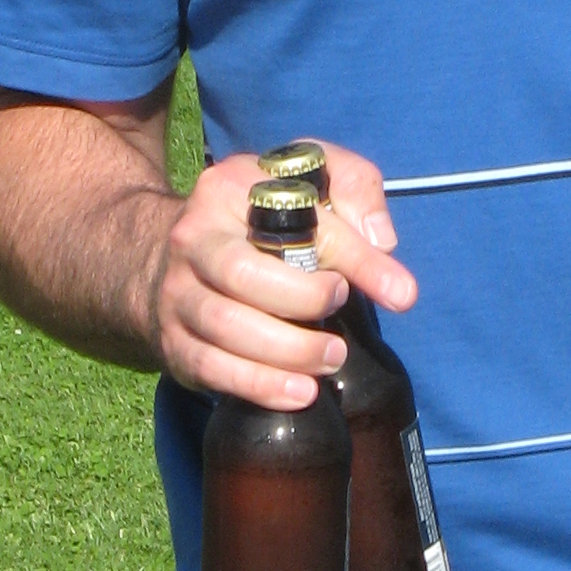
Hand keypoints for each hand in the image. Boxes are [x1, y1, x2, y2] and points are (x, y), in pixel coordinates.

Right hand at [148, 141, 416, 407]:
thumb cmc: (259, 215)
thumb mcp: (310, 179)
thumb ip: (356, 190)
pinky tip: (299, 391)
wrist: (172, 252)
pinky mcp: (173, 339)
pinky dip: (258, 385)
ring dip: (287, 352)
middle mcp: (192, 240)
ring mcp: (176, 292)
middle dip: (303, 302)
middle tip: (343, 311)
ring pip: (224, 327)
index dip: (352, 256)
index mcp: (227, 190)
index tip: (398, 292)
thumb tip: (383, 243)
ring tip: (330, 359)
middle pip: (242, 274)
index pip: (292, 219)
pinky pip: (209, 367)